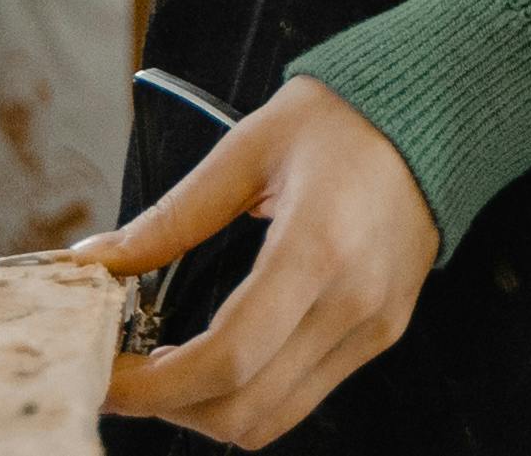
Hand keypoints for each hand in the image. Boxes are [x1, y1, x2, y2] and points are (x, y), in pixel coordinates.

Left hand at [77, 79, 436, 443]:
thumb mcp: (247, 148)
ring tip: (166, 367)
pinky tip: (218, 355)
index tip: (106, 375)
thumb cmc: (341, 118)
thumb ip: (172, 217)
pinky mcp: (380, 334)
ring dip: (206, 410)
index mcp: (317, 248)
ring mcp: (372, 327)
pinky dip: (249, 395)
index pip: (228, 358)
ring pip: (273, 418)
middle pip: (245, 408)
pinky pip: (303, 397)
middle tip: (122, 375)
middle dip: (168, 407)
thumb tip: (94, 261)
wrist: (436, 112)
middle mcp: (352, 303)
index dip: (154, 385)